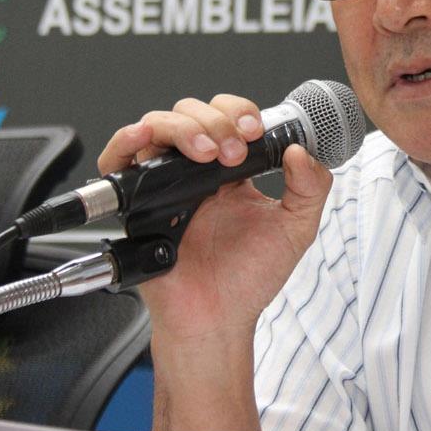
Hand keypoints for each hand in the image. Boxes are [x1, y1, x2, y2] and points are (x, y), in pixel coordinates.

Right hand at [97, 95, 332, 342]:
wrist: (217, 318)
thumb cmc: (249, 279)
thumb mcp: (295, 229)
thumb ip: (311, 188)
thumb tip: (302, 150)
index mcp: (232, 172)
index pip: (228, 117)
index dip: (239, 113)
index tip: (255, 132)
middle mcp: (196, 172)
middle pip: (192, 112)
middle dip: (216, 121)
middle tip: (234, 153)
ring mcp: (165, 183)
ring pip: (159, 125)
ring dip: (184, 128)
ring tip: (206, 154)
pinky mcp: (138, 201)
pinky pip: (120, 159)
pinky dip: (127, 140)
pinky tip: (146, 139)